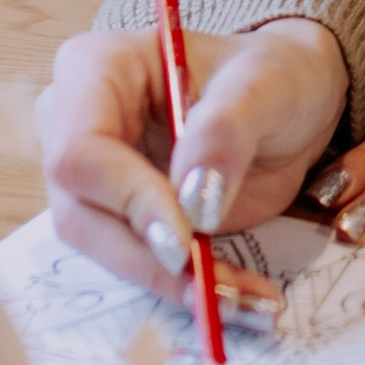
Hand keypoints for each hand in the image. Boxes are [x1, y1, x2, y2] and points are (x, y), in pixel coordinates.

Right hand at [38, 17, 348, 301]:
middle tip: (216, 287)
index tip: (185, 237)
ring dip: (169, 282)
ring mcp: (94, 178)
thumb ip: (226, 131)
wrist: (288, 104)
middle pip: (78, 212)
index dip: (126, 200)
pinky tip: (238, 295)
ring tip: (243, 296)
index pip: (79, 150)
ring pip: (103, 249)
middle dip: (147, 258)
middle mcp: (76, 124)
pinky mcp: (120, 219)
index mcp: (97, 69)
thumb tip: (193, 203)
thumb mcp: (265, 86)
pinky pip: (135, 263)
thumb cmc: (271, 76)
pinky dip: (184, 286)